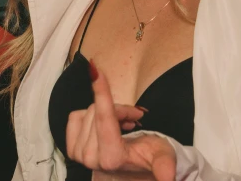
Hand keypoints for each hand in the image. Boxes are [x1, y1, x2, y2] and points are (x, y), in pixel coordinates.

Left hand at [67, 59, 176, 180]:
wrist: (134, 170)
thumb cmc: (149, 157)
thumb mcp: (163, 156)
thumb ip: (165, 166)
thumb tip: (169, 178)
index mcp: (112, 157)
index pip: (105, 118)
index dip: (102, 93)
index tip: (96, 70)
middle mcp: (92, 158)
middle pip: (98, 111)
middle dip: (118, 109)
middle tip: (134, 118)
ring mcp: (79, 154)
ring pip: (88, 112)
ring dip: (106, 112)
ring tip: (122, 124)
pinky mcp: (71, 149)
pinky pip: (75, 116)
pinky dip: (91, 115)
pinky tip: (105, 126)